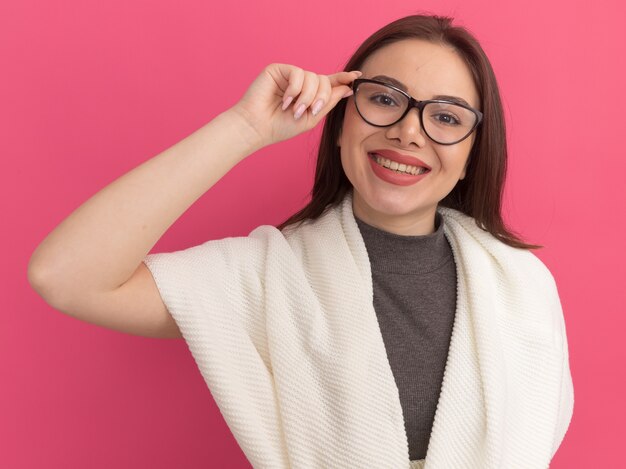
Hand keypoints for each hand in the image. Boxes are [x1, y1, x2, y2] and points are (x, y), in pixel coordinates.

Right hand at [231, 63, 361, 148]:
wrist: (258, 127)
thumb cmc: (281, 126)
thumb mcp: (311, 118)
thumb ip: (329, 102)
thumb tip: (347, 87)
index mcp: (309, 95)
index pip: (329, 83)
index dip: (342, 79)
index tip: (357, 76)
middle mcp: (301, 83)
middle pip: (324, 81)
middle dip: (321, 97)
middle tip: (311, 111)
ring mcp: (290, 75)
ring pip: (312, 77)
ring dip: (307, 97)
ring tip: (295, 110)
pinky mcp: (279, 69)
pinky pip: (298, 73)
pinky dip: (295, 89)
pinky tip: (285, 100)